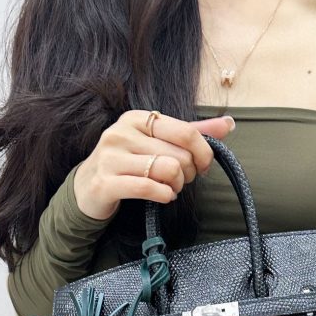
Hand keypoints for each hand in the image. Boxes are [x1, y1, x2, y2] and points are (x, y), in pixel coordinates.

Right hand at [73, 109, 235, 220]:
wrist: (87, 189)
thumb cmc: (128, 164)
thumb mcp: (157, 143)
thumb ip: (192, 133)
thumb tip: (228, 123)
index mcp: (137, 119)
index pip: (185, 131)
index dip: (203, 152)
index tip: (202, 166)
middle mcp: (121, 133)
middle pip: (179, 154)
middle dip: (188, 173)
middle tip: (180, 180)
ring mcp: (110, 157)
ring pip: (167, 170)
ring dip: (176, 186)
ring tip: (170, 188)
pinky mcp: (105, 182)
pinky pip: (148, 188)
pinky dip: (164, 195)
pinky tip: (163, 196)